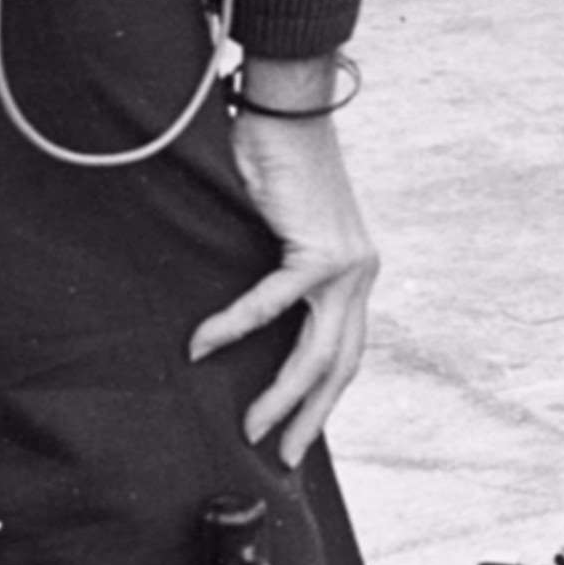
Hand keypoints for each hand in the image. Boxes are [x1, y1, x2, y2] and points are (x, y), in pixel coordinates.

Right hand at [190, 97, 379, 465]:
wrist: (287, 108)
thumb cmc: (272, 162)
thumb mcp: (275, 233)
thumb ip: (269, 275)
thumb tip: (226, 325)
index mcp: (354, 273)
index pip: (343, 347)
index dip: (321, 394)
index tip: (295, 430)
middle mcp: (360, 274)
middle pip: (341, 364)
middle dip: (311, 415)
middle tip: (283, 456)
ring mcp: (347, 265)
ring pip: (319, 351)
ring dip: (283, 395)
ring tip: (253, 427)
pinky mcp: (321, 250)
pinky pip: (274, 303)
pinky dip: (235, 327)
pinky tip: (203, 347)